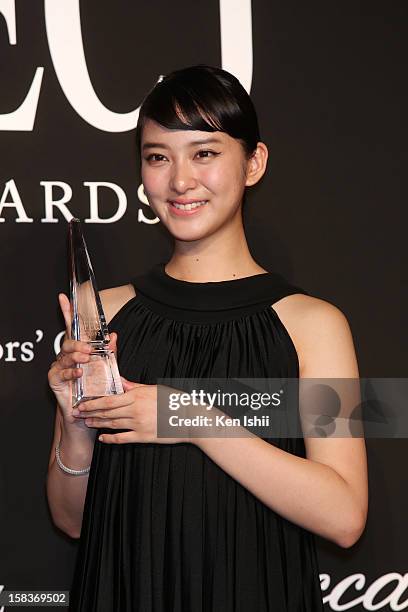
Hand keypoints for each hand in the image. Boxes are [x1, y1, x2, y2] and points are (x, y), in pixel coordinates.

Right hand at [48, 292, 117, 426]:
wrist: (88, 412)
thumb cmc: (96, 389)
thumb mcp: (107, 368)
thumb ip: (110, 352)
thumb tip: (113, 335)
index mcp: (79, 349)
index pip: (73, 327)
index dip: (68, 312)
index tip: (64, 298)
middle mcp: (68, 356)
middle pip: (69, 341)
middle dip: (78, 343)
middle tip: (89, 350)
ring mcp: (60, 366)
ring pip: (64, 355)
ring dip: (76, 356)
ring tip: (86, 360)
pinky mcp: (55, 379)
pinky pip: (60, 372)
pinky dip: (71, 371)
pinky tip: (79, 373)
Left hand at [73, 378, 189, 444]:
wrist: (188, 418)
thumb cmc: (173, 401)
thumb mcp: (154, 389)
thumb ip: (135, 387)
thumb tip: (120, 381)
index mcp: (137, 396)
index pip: (110, 399)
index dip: (93, 402)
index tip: (82, 402)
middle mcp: (135, 410)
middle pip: (107, 412)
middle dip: (90, 412)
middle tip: (77, 413)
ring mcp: (139, 425)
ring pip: (112, 424)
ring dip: (98, 423)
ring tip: (87, 422)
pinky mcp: (143, 437)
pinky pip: (123, 438)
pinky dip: (111, 438)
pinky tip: (102, 438)